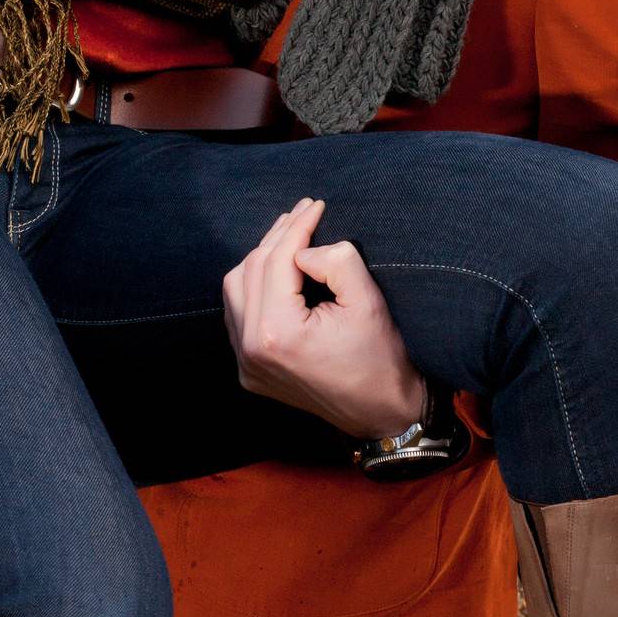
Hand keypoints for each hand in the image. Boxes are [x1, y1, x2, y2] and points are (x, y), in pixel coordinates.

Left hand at [222, 198, 426, 437]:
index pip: (277, 261)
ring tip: (290, 237)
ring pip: (236, 290)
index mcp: (276, 334)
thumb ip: (336, 260)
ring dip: (260, 259)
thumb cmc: (379, 357)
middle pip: (251, 270)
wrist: (381, 412)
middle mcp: (251, 350)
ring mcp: (246, 365)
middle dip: (278, 236)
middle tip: (304, 212)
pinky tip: (276, 271)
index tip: (316, 204)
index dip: (297, 227)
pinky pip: (238, 315)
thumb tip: (306, 250)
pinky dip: (253, 286)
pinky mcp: (250, 372)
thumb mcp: (367, 301)